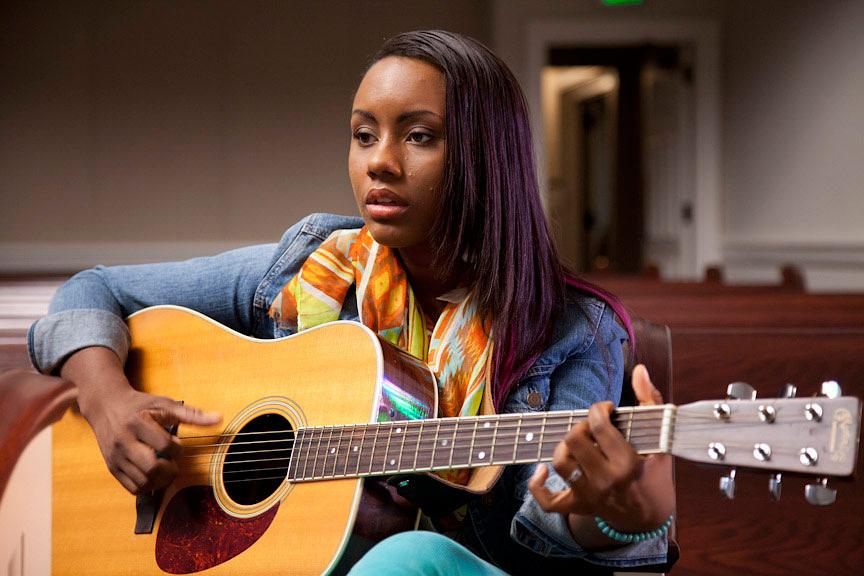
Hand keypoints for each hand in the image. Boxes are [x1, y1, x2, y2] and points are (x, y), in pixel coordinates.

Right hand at [62, 347, 220, 493]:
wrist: (106, 406)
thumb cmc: (140, 405)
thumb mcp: (165, 404)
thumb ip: (192, 414)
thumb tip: (219, 419)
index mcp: (137, 423)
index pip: (164, 445)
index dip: (177, 448)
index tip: (177, 444)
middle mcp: (123, 442)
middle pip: (151, 468)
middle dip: (169, 470)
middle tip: (174, 464)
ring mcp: (115, 457)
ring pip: (142, 481)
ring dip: (160, 480)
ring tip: (165, 469)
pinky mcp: (112, 468)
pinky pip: (132, 487)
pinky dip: (148, 485)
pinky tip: (154, 474)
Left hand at [527, 364, 674, 544]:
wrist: (650, 517)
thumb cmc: (655, 473)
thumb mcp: (660, 438)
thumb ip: (649, 401)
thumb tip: (640, 370)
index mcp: (627, 463)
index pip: (599, 426)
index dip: (598, 409)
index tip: (605, 409)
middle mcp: (605, 480)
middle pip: (574, 440)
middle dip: (581, 425)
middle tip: (593, 427)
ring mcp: (589, 495)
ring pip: (559, 461)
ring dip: (564, 446)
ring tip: (578, 442)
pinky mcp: (577, 506)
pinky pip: (547, 501)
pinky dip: (537, 485)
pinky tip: (542, 470)